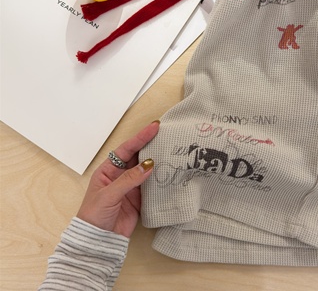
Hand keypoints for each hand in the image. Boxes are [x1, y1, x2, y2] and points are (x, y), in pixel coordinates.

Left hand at [77, 121, 158, 237]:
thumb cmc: (94, 215)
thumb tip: (149, 164)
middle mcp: (120, 175)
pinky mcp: (139, 199)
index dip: (141, 137)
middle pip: (138, 156)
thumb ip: (129, 179)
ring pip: (147, 169)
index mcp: (108, 170)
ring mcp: (131, 187)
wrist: (97, 242)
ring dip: (157, 161)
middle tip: (166, 134)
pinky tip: (169, 172)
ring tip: (171, 150)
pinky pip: (152, 185)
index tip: (154, 127)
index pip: (127, 149)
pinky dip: (160, 179)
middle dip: (151, 145)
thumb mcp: (109, 194)